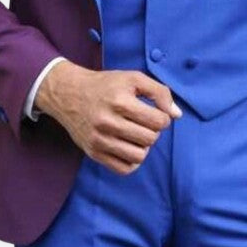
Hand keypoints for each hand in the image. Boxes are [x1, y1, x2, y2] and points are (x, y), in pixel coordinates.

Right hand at [35, 61, 182, 174]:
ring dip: (144, 146)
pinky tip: (129, 146)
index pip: (159, 121)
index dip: (163, 117)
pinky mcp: (93, 153)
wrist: (69, 94)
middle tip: (145, 122)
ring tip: (137, 134)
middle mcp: (108, 122)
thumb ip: (159, 92)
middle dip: (153, 131)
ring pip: (139, 156)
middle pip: (150, 139)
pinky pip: (123, 169)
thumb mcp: (133, 78)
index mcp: (120, 101)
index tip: (155, 112)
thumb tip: (177, 115)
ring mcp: (99, 140)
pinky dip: (132, 160)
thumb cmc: (106, 85)